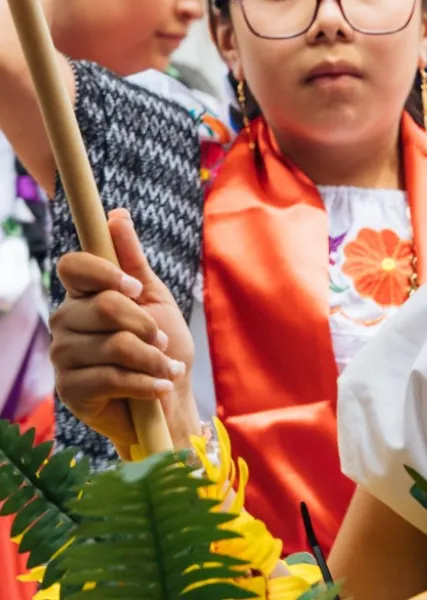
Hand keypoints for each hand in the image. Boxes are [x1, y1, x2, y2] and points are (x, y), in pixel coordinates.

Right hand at [50, 209, 198, 458]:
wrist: (170, 403)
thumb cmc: (163, 348)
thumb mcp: (154, 299)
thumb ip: (133, 261)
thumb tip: (117, 215)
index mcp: (83, 294)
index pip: (73, 266)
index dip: (104, 271)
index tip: (134, 288)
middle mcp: (66, 320)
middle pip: (103, 306)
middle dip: (145, 325)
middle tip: (162, 340)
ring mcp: (63, 356)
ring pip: (113, 344)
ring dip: (151, 359)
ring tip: (166, 368)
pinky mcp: (69, 390)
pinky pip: (111, 377)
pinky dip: (145, 382)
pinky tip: (159, 386)